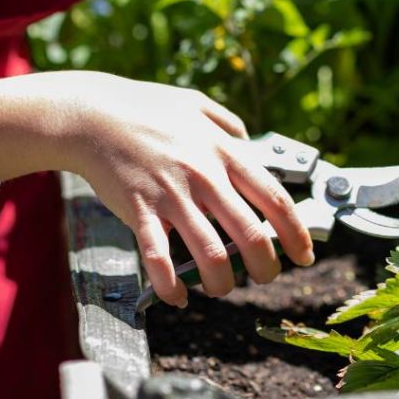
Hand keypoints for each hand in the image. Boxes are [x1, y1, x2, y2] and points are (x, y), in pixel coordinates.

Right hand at [66, 73, 314, 306]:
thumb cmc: (146, 107)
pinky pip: (159, 259)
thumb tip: (250, 143)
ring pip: (210, 253)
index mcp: (224, 151)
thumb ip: (228, 124)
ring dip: (223, 281)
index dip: (296, 232)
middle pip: (251, 233)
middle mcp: (205, 175)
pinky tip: (179, 295)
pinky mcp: (140, 210)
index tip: (304, 254)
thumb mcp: (198, 103)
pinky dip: (172, 285)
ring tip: (224, 287)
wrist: (93, 114)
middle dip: (266, 266)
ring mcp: (172, 194)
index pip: (274, 198)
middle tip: (267, 277)